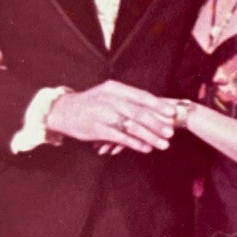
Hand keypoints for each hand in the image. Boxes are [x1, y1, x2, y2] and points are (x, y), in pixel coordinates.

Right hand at [45, 80, 178, 152]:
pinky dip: (135, 143)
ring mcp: (104, 114)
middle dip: (158, 123)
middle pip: (139, 112)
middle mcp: (110, 100)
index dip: (159, 105)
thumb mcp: (107, 93)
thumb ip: (127, 99)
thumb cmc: (90, 103)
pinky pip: (121, 137)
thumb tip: (152, 108)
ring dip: (150, 136)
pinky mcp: (98, 129)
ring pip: (132, 126)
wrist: (63, 110)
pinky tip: (146, 148)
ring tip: (163, 144)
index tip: (172, 113)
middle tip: (171, 132)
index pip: (141, 96)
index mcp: (115, 88)